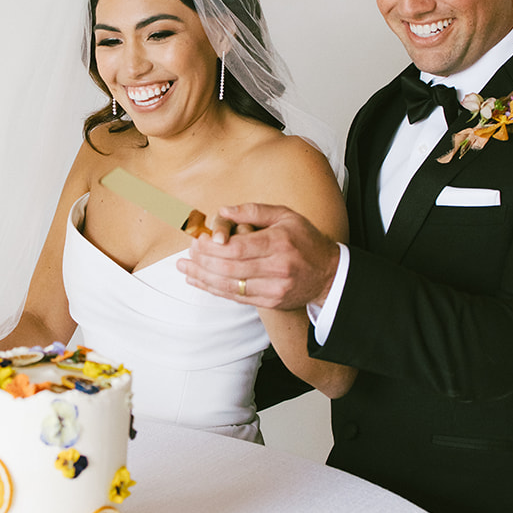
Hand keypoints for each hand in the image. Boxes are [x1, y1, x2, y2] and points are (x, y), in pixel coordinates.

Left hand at [178, 203, 340, 310]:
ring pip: (230, 286)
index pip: (239, 247)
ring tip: (184, 269)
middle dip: (204, 262)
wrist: (328, 274)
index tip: (197, 240)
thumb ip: (254, 211)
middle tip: (187, 254)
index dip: (213, 247)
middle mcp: (278, 267)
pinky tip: (198, 281)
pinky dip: (214, 289)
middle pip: (231, 268)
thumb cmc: (304, 240)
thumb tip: (223, 211)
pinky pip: (236, 297)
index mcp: (280, 242)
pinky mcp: (271, 301)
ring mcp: (274, 288)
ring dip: (203, 278)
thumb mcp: (286, 215)